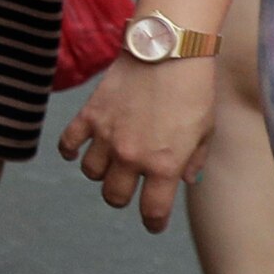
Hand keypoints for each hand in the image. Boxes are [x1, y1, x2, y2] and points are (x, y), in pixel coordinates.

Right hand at [58, 54, 216, 232]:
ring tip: (110, 163)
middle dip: (123, 198)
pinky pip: (69, 144)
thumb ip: (193, 160)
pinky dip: (71, 152)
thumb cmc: (195, 90)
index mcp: (165, 165)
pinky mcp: (90, 116)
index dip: (153, 222)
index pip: (152, 211)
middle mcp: (132, 157)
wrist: (169, 50)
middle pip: (115, 196)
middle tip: (131, 190)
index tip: (153, 223)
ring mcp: (107, 137)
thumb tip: (183, 179)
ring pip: (91, 173)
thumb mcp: (205, 130)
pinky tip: (77, 151)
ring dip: (101, 173)